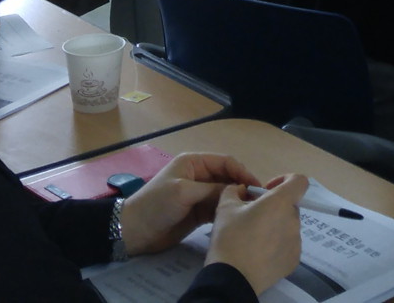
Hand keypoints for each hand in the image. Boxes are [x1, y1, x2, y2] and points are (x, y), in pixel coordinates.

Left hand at [119, 154, 263, 254]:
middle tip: (257, 202)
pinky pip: (218, 208)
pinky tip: (237, 218)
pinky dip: (228, 211)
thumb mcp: (184, 192)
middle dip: (242, 186)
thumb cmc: (157, 204)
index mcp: (193, 163)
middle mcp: (198, 176)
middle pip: (227, 177)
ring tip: (250, 211)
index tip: (257, 186)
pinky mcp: (198, 212)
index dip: (242, 172)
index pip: (225, 162)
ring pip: (225, 194)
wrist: (136, 231)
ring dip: (236, 200)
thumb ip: (213, 189)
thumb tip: (239, 190)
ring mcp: (199, 194)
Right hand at [206, 174, 307, 291]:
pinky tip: (260, 254)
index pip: (299, 181)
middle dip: (274, 207)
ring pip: (288, 226)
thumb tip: (242, 191)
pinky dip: (277, 245)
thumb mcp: (225, 207)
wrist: (232, 278)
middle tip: (253, 217)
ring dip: (275, 226)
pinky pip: (288, 245)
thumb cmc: (230, 237)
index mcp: (280, 203)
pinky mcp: (295, 260)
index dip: (285, 180)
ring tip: (254, 239)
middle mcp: (294, 220)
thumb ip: (235, 191)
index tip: (267, 190)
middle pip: (290, 206)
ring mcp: (296, 242)